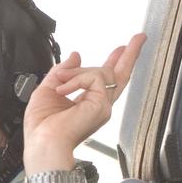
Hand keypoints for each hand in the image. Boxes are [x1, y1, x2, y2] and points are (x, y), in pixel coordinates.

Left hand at [22, 32, 146, 182]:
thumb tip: (76, 55)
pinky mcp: (102, 104)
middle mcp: (98, 105)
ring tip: (61, 86)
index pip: (105, 79)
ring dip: (76, 73)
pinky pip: (94, 76)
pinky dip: (76, 78)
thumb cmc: (42, 128)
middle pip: (120, 75)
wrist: (44, 145)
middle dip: (129, 54)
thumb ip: (62, 72)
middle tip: (140, 37)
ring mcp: (103, 105)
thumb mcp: (47, 90)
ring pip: (101, 71)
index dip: (115, 62)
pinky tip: (64, 90)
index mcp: (87, 103)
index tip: (121, 48)